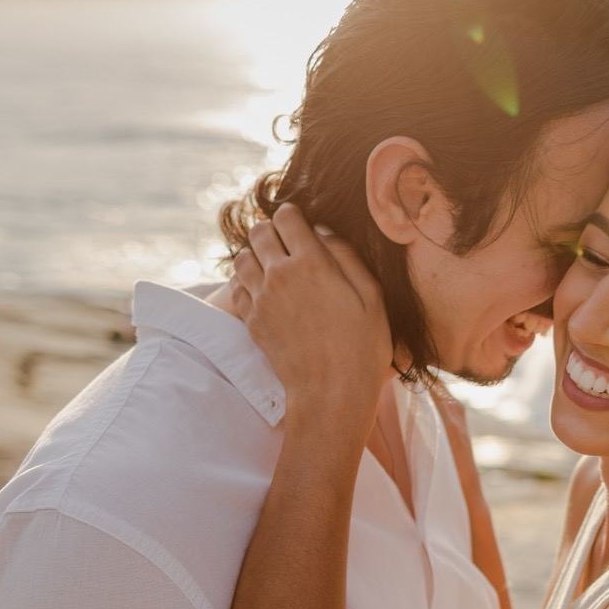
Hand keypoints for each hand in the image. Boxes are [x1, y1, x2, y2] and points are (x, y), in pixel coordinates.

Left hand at [229, 202, 391, 438]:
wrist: (332, 392)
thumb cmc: (363, 346)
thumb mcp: (372, 296)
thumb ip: (347, 256)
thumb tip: (323, 232)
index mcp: (313, 262)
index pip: (286, 216)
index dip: (294, 216)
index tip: (302, 226)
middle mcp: (281, 274)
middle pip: (258, 231)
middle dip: (271, 231)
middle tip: (286, 244)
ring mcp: (261, 298)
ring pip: (241, 257)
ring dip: (256, 255)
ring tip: (273, 266)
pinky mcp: (251, 320)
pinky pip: (236, 287)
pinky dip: (246, 282)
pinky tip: (264, 291)